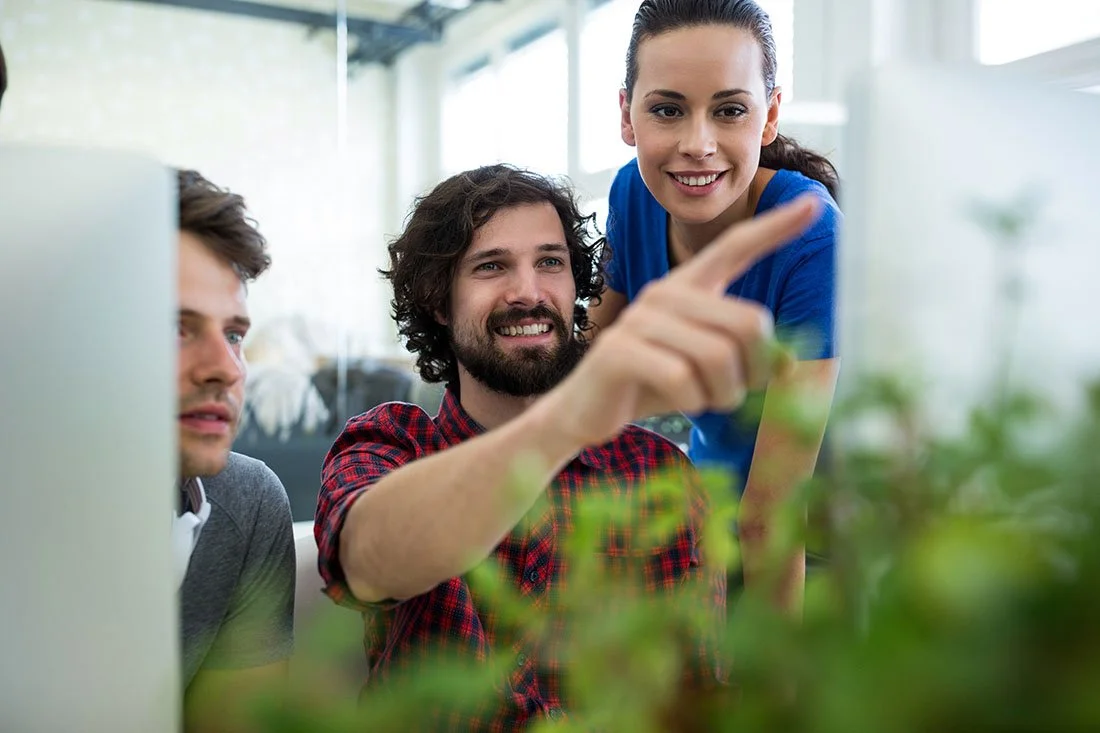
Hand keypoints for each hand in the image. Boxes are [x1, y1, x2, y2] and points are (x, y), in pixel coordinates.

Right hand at [546, 194, 821, 446]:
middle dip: (754, 372)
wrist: (586, 410)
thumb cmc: (651, 384)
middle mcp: (664, 291)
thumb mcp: (704, 366)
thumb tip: (791, 366)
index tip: (813, 203)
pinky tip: (676, 401)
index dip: (776, 227)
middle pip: (749, 324)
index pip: (735, 247)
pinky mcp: (620, 350)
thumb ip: (741, 356)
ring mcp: (640, 318)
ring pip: (719, 357)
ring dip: (723, 394)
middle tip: (736, 392)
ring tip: (705, 400)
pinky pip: (683, 380)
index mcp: (687, 286)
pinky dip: (691, 401)